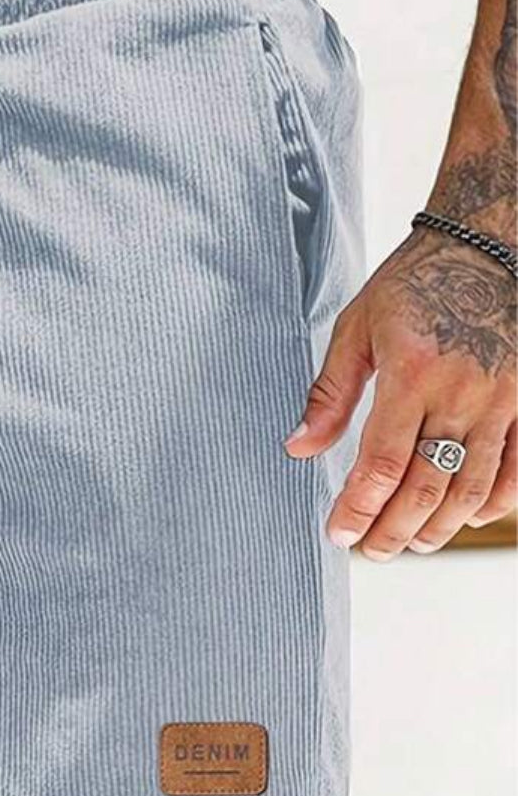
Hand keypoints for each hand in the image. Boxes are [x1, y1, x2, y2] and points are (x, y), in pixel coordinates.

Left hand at [283, 225, 516, 559]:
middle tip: (371, 550)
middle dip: (393, 529)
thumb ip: (330, 392)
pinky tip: (466, 518)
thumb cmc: (416, 282)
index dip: (359, 508)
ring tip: (410, 543)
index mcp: (412, 373)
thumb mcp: (358, 327)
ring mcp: (503, 400)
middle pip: (427, 487)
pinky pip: (517, 470)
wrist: (487, 244)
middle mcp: (462, 393)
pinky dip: (494, 503)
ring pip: (472, 488)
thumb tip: (299, 447)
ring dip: (439, 527)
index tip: (339, 533)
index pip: (382, 463)